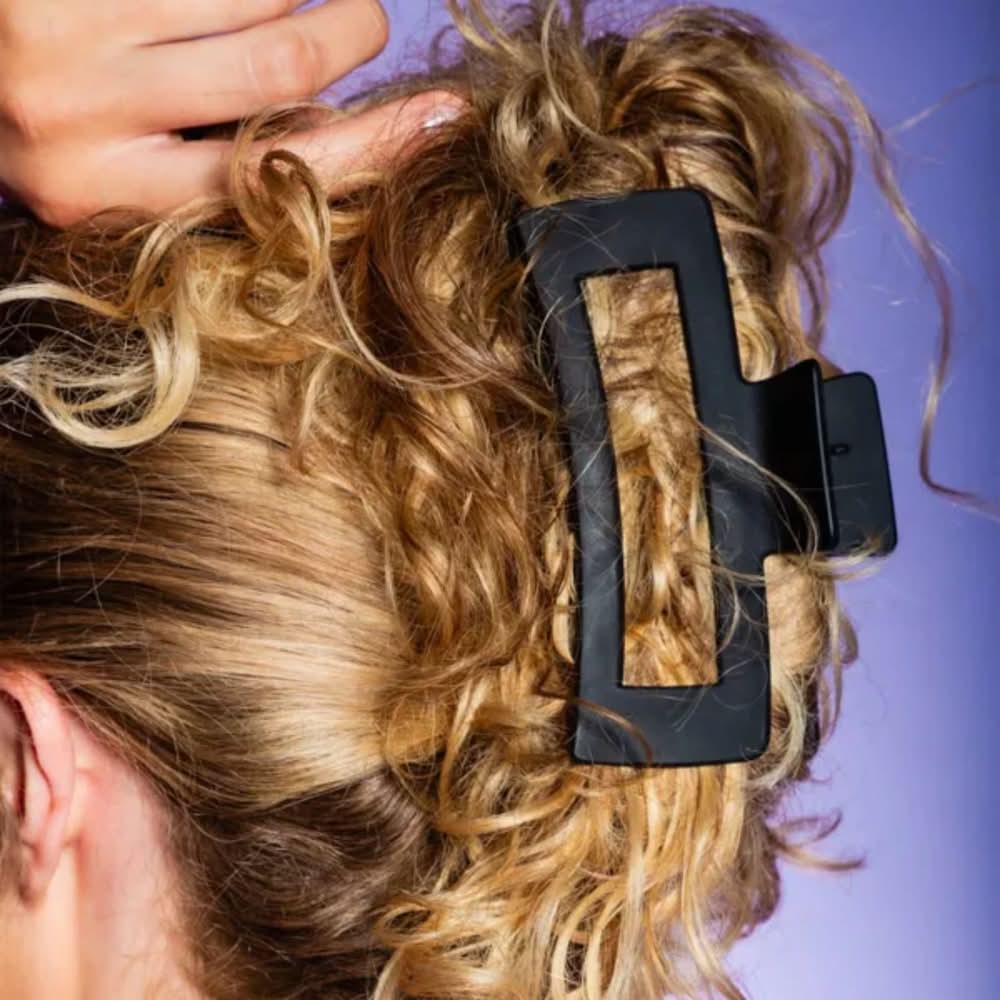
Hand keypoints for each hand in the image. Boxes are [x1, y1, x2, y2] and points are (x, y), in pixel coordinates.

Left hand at [0, 0, 458, 226]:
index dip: (376, 144)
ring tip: (247, 9)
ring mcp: (55, 24)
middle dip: (348, 32)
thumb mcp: (122, 174)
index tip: (444, 116)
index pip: (277, 172)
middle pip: (282, 63)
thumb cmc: (46, 120)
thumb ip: (218, 163)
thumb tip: (341, 133)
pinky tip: (207, 5)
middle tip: (359, 22)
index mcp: (110, 194)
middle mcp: (74, 114)